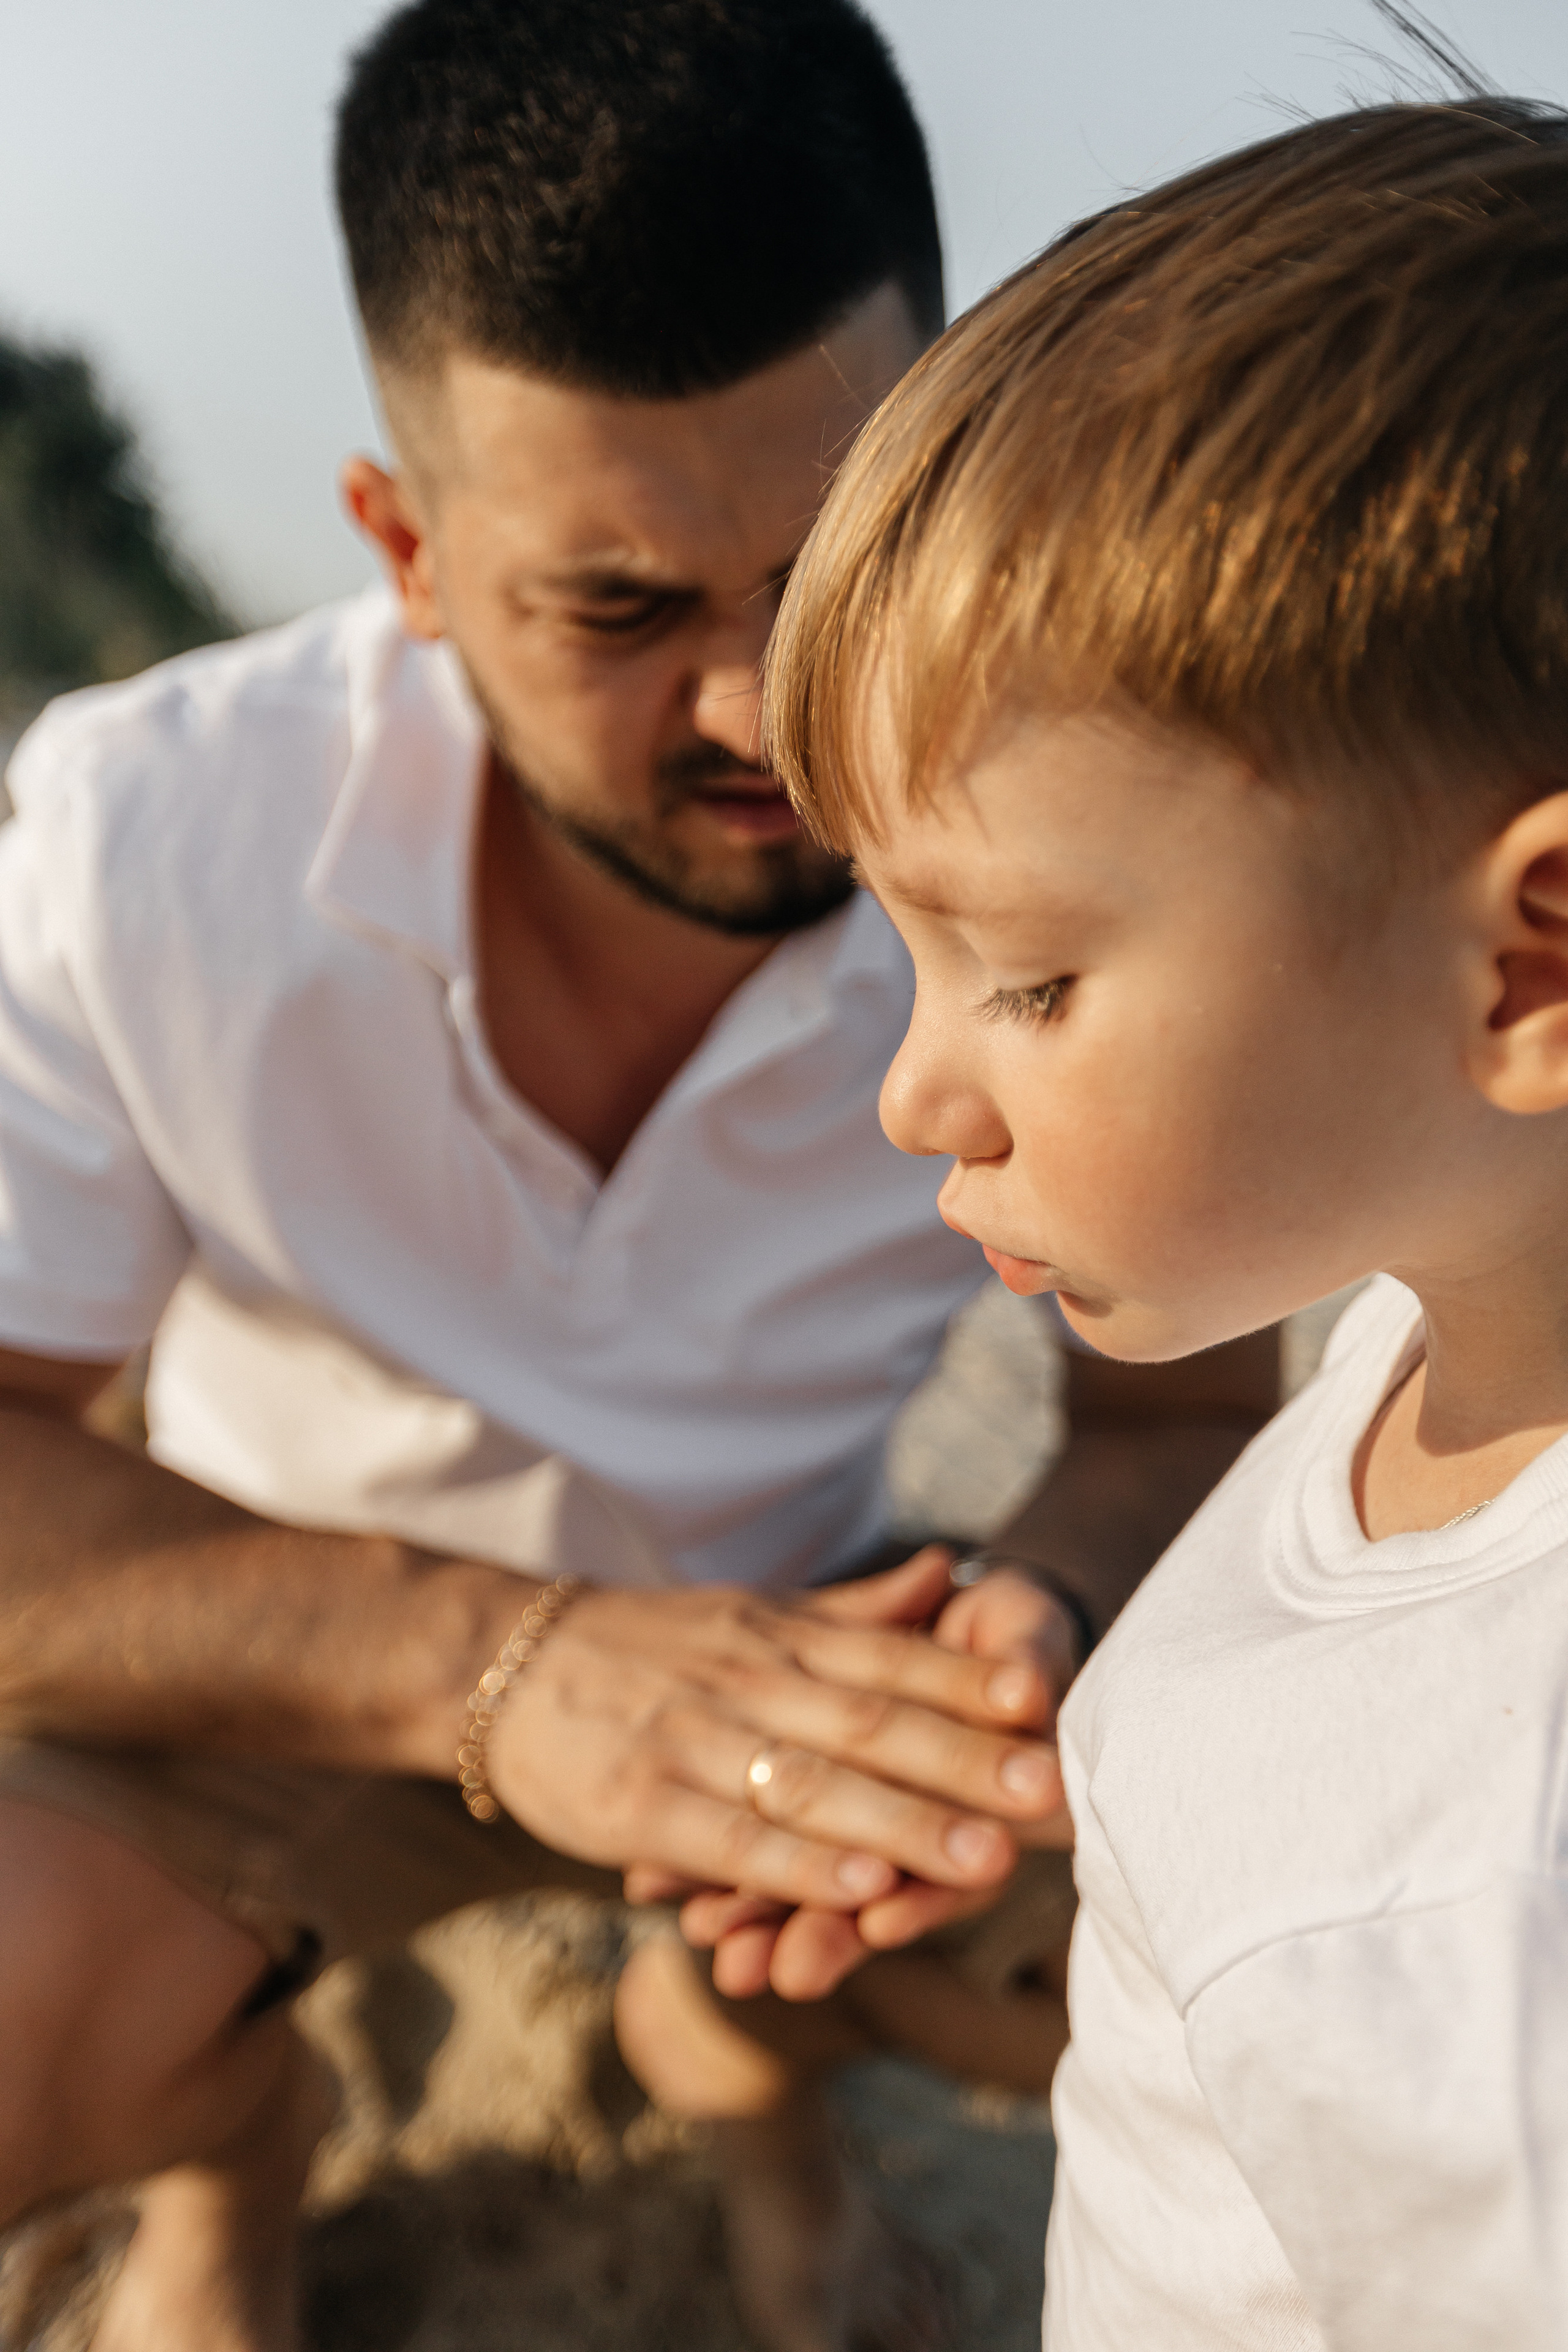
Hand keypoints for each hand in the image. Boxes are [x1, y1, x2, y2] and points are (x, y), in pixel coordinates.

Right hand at [492, 1547, 1059, 1921]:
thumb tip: (950, 1571)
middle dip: (967, 1760)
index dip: (972, 1683)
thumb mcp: (753, 1611)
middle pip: (873, 1722)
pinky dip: (798, 1866)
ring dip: (903, 1824)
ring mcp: (694, 1743)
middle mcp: (749, 1680)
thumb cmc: (647, 1647)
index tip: (1049, 1703)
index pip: (894, 1659)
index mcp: (784, 1636)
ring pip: (812, 1787)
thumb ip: (855, 1609)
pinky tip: (858, 1888)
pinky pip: (734, 1842)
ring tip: (984, 1858)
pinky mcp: (642, 1807)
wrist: (500, 1663)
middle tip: (1051, 1790)